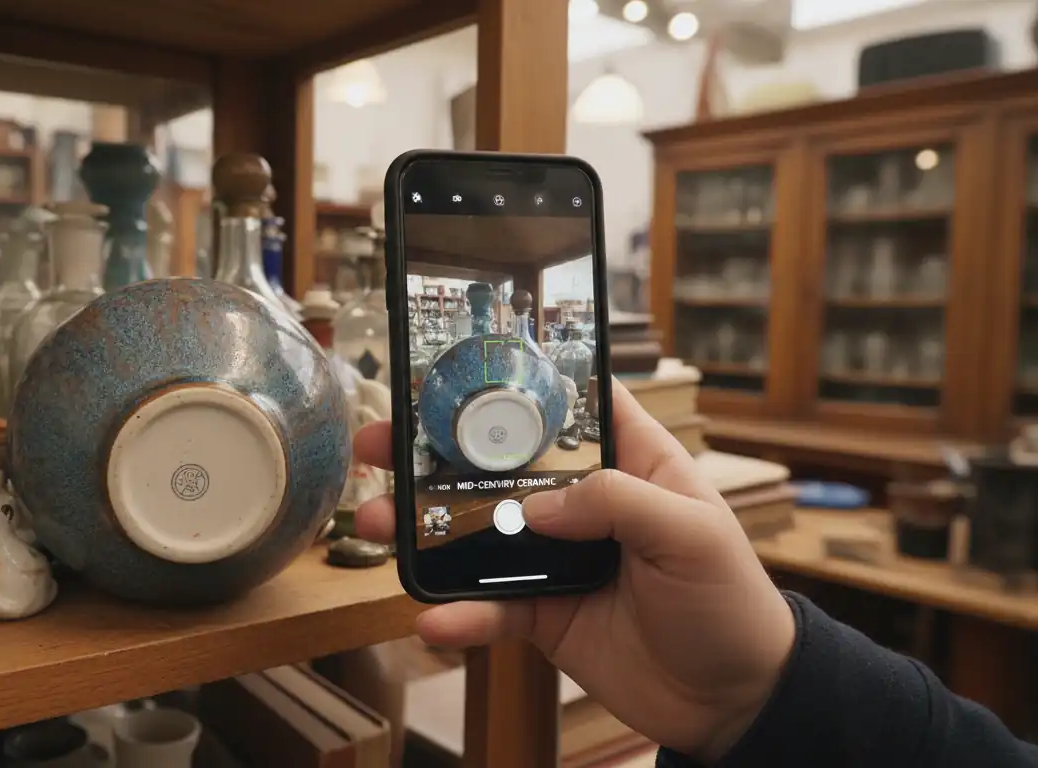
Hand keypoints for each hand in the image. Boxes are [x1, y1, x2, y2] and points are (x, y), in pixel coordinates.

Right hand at [353, 379, 795, 761]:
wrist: (732, 701)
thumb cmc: (731, 602)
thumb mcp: (693, 534)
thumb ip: (618, 503)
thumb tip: (538, 505)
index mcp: (629, 463)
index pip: (570, 403)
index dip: (518, 379)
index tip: (456, 365)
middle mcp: (584, 503)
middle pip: (500, 464)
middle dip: (437, 451)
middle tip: (380, 444)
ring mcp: (557, 557)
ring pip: (478, 534)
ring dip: (425, 530)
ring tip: (376, 524)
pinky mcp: (543, 613)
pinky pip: (490, 608)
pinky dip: (460, 613)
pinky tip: (434, 617)